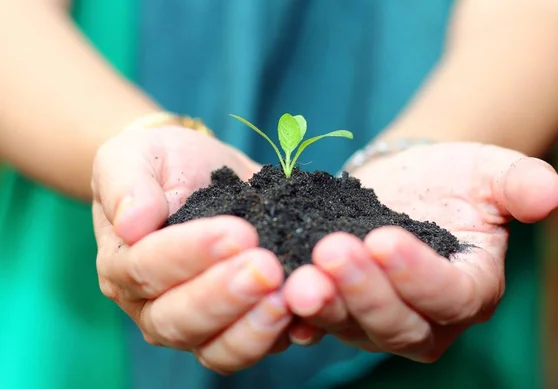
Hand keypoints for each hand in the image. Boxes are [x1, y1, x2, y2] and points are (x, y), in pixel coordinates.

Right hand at [91, 126, 291, 372]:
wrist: (199, 171)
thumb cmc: (163, 164)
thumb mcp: (133, 156)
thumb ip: (126, 185)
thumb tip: (132, 223)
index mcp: (124, 265)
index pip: (147, 270)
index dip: (189, 255)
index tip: (235, 232)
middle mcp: (155, 306)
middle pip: (180, 321)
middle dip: (225, 296)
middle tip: (266, 267)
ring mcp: (199, 324)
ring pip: (218, 349)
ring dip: (254, 328)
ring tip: (287, 298)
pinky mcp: (240, 324)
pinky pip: (258, 346)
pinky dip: (284, 336)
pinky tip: (308, 317)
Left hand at [283, 142, 557, 359]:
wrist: (401, 186)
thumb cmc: (449, 181)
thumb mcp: (488, 173)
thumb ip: (520, 183)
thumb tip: (551, 192)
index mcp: (468, 292)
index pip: (448, 297)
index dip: (417, 274)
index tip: (384, 237)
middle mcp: (424, 320)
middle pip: (396, 322)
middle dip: (363, 290)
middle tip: (330, 251)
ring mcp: (376, 320)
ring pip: (351, 325)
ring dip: (323, 304)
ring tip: (295, 275)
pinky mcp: (339, 309)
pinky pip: (315, 318)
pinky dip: (292, 309)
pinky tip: (272, 286)